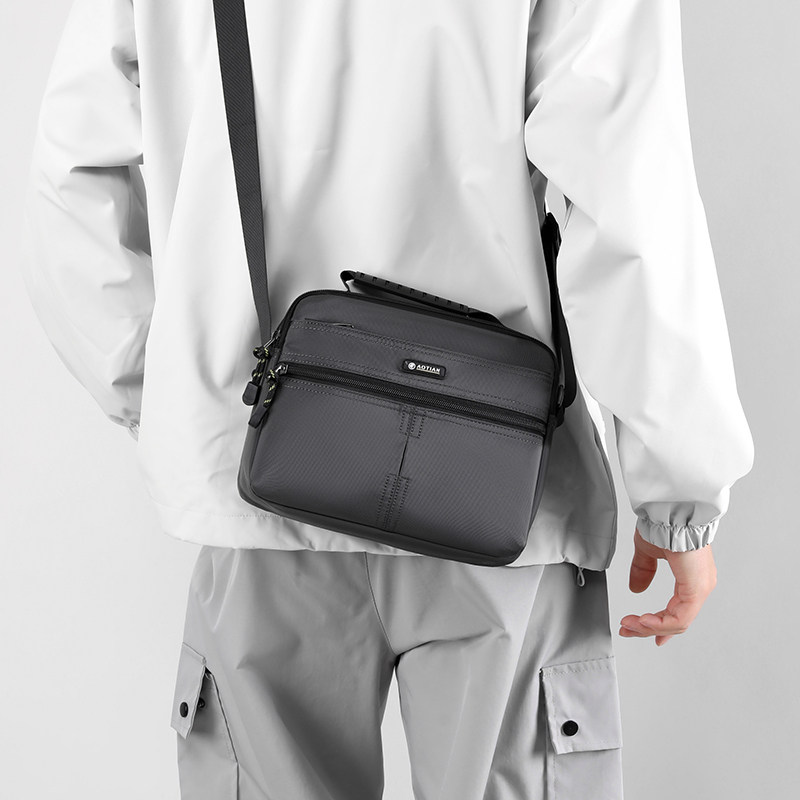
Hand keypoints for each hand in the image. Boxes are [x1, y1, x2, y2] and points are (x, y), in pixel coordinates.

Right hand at [619, 527, 716, 646]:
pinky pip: (680, 617)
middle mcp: (700, 585)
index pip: (678, 610)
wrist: (672, 510)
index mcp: (691, 577)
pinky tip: (643, 621)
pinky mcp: (697, 589)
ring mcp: (700, 588)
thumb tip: (636, 589)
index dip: (660, 625)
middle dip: (647, 628)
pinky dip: (660, 623)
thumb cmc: (664, 522)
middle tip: (628, 629)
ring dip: (650, 627)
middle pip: (676, 620)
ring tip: (630, 624)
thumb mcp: (647, 551)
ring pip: (677, 622)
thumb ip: (643, 570)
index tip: (644, 630)